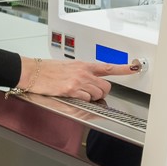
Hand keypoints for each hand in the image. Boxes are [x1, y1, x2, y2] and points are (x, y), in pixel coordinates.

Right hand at [17, 57, 133, 100]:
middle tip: (91, 92)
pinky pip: (86, 99)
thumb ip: (81, 72)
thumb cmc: (46, 70)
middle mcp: (83, 72)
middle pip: (106, 86)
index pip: (107, 67)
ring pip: (97, 94)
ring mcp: (78, 81)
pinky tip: (72, 96)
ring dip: (92, 97)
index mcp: (82, 65)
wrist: (32, 72)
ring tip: (78, 94)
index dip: (123, 68)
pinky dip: (82, 100)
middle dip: (102, 92)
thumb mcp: (67, 66)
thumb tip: (89, 78)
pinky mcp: (71, 90)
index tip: (134, 67)